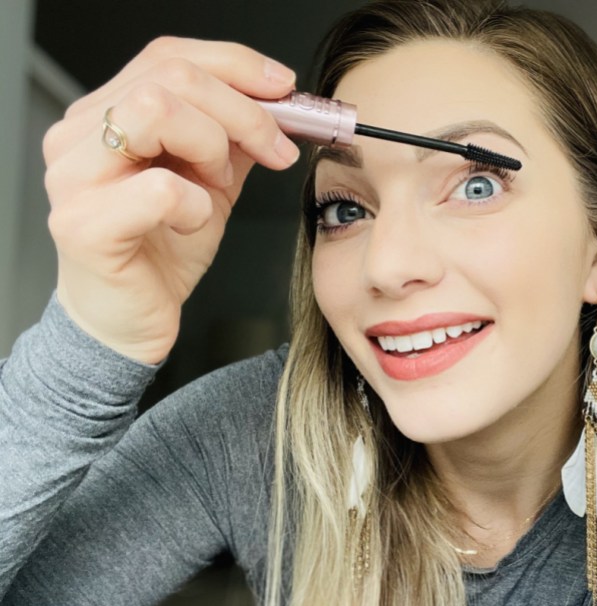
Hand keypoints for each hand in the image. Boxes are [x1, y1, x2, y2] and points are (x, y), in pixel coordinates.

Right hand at [44, 37, 301, 363]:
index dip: (237, 65)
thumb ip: (235, 138)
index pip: (169, 56)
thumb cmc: (163, 248)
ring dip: (213, 147)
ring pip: (154, 110)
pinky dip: (196, 205)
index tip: (286, 89)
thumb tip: (281, 102)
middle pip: (171, 77)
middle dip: (243, 112)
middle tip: (275, 151)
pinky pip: (159, 188)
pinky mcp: (82, 225)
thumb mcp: (211, 181)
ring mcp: (72, 177)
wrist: (131, 320)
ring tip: (219, 186)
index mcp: (106, 113)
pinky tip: (194, 223)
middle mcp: (79, 135)